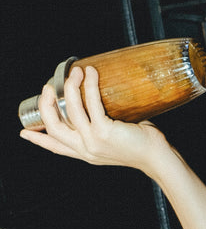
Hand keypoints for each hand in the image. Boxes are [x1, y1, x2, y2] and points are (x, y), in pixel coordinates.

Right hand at [19, 65, 169, 175]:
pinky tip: (90, 73)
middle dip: (46, 105)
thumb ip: (104, 128)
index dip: (38, 140)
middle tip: (48, 87)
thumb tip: (103, 103)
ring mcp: (93, 142)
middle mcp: (86, 150)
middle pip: (53, 127)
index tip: (24, 132)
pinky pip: (91, 103)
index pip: (56, 148)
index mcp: (86, 154)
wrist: (158, 158)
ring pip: (69, 110)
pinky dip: (88, 85)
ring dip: (69, 87)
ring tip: (74, 71)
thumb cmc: (143, 146)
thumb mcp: (116, 141)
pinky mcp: (105, 132)